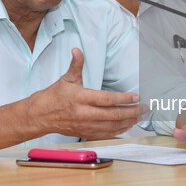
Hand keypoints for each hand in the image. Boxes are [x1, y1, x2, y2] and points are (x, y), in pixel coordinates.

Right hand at [27, 48, 146, 139]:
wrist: (40, 116)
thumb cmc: (54, 96)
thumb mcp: (66, 78)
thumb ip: (75, 65)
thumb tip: (77, 50)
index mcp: (81, 98)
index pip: (106, 99)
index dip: (123, 99)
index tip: (136, 97)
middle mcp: (84, 114)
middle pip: (112, 115)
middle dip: (131, 112)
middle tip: (145, 108)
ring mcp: (85, 125)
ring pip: (111, 127)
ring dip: (128, 122)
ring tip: (140, 116)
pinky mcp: (85, 133)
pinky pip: (105, 134)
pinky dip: (118, 131)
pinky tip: (127, 126)